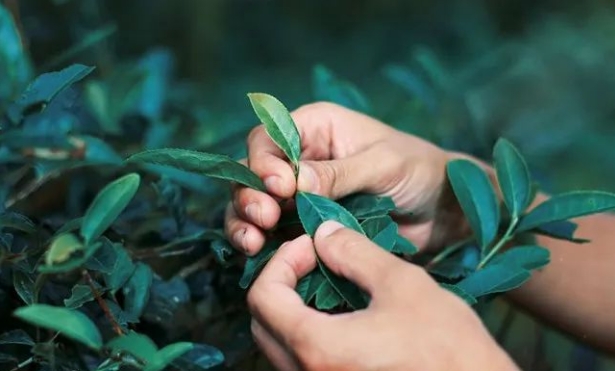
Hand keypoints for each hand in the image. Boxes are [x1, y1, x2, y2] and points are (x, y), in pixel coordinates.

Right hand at [225, 102, 470, 254]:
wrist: (441, 209)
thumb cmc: (419, 170)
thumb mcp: (382, 164)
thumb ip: (338, 173)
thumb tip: (292, 182)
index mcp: (316, 128)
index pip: (269, 138)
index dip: (264, 163)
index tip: (280, 188)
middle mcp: (300, 158)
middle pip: (253, 173)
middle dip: (249, 195)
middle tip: (265, 218)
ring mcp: (300, 194)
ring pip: (255, 204)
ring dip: (246, 221)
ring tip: (254, 241)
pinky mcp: (305, 225)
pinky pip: (273, 233)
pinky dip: (262, 243)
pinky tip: (260, 253)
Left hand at [248, 221, 518, 370]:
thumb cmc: (448, 346)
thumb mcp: (402, 285)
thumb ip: (353, 253)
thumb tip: (322, 234)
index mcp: (316, 348)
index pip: (262, 296)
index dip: (282, 260)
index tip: (313, 246)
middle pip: (263, 321)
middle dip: (284, 281)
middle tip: (318, 259)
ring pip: (280, 343)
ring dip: (295, 306)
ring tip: (332, 281)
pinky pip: (301, 360)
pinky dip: (309, 330)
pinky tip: (344, 313)